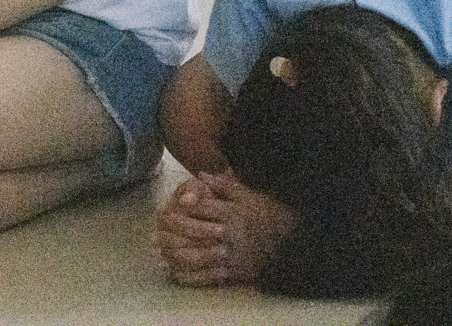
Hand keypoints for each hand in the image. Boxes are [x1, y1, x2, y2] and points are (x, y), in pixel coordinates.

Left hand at [154, 171, 296, 287]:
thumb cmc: (268, 213)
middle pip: (197, 231)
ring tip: (160, 248)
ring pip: (199, 256)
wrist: (293, 241)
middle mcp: (231, 235)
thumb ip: (224, 185)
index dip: (186, 204)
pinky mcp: (234, 273)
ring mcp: (232, 256)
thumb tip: (201, 174)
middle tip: (159, 225)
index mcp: (233, 214)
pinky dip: (190, 275)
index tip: (172, 203)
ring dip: (177, 253)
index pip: (204, 208)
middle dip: (176, 228)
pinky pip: (208, 276)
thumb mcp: (249, 195)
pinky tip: (175, 270)